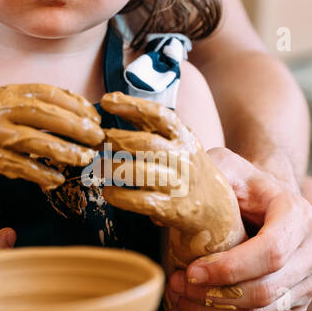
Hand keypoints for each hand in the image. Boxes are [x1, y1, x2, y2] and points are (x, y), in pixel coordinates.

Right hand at [0, 83, 102, 187]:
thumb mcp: (8, 104)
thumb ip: (37, 105)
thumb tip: (80, 113)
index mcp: (11, 93)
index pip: (50, 94)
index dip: (76, 105)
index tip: (94, 117)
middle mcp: (3, 110)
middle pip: (47, 116)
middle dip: (77, 127)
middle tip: (97, 138)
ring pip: (37, 141)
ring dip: (65, 151)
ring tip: (84, 158)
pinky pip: (22, 167)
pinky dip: (42, 174)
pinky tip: (57, 179)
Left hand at [97, 92, 244, 266]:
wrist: (215, 209)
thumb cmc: (186, 170)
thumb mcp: (178, 143)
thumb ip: (150, 127)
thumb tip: (111, 103)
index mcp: (184, 137)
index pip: (159, 114)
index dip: (131, 105)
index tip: (106, 101)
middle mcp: (184, 158)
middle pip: (145, 143)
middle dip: (115, 140)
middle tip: (96, 141)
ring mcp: (178, 185)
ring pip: (139, 172)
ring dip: (112, 168)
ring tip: (98, 167)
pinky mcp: (171, 209)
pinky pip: (139, 201)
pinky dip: (118, 196)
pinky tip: (108, 191)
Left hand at [163, 149, 311, 310]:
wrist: (266, 204)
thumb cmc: (242, 185)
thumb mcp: (225, 167)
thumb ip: (200, 178)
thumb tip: (161, 216)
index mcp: (300, 215)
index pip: (271, 252)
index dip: (229, 268)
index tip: (190, 271)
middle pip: (265, 291)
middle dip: (213, 296)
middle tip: (175, 286)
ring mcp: (307, 284)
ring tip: (176, 300)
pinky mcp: (293, 307)